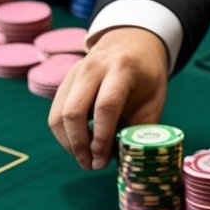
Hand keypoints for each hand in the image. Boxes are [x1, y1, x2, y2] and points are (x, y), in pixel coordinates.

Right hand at [48, 26, 168, 169]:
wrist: (132, 43)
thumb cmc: (146, 78)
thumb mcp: (154, 101)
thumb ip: (140, 130)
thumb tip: (124, 163)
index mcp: (122, 68)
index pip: (105, 107)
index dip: (102, 139)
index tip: (103, 161)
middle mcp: (93, 67)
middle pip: (73, 112)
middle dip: (79, 146)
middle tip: (91, 165)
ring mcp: (74, 73)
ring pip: (58, 116)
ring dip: (69, 144)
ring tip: (85, 159)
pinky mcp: (64, 82)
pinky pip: (55, 114)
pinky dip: (64, 135)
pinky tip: (79, 145)